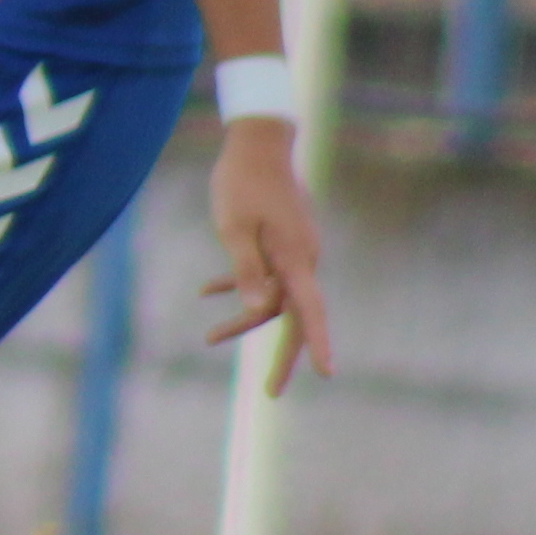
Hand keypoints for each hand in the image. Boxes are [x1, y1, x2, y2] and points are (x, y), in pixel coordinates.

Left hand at [196, 118, 337, 392]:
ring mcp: (295, 251)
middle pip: (295, 316)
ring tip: (208, 338)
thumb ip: (247, 271)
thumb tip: (260, 310)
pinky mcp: (284, 242)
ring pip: (275, 297)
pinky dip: (241, 284)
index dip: (320, 344)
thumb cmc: (241, 183)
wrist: (257, 141)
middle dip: (283, 355)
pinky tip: (206, 291)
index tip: (329, 374)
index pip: (310, 311)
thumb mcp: (233, 229)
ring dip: (246, 317)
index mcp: (295, 259)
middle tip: (271, 393)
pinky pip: (267, 274)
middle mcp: (303, 260)